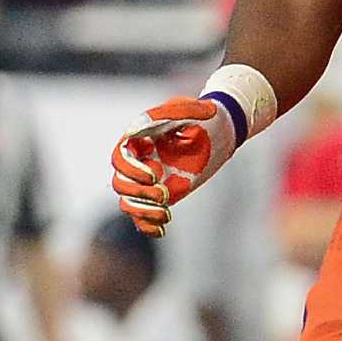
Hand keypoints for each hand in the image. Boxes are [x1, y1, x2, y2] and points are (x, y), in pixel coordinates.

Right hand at [110, 98, 237, 236]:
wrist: (221, 130)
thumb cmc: (203, 116)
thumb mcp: (192, 110)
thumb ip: (172, 112)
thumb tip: (138, 127)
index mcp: (140, 140)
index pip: (120, 158)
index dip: (131, 169)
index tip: (153, 175)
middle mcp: (141, 161)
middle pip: (120, 183)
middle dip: (138, 192)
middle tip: (164, 194)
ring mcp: (149, 180)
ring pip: (129, 202)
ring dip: (142, 211)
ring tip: (165, 213)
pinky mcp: (161, 194)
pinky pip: (144, 215)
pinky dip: (148, 225)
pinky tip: (162, 230)